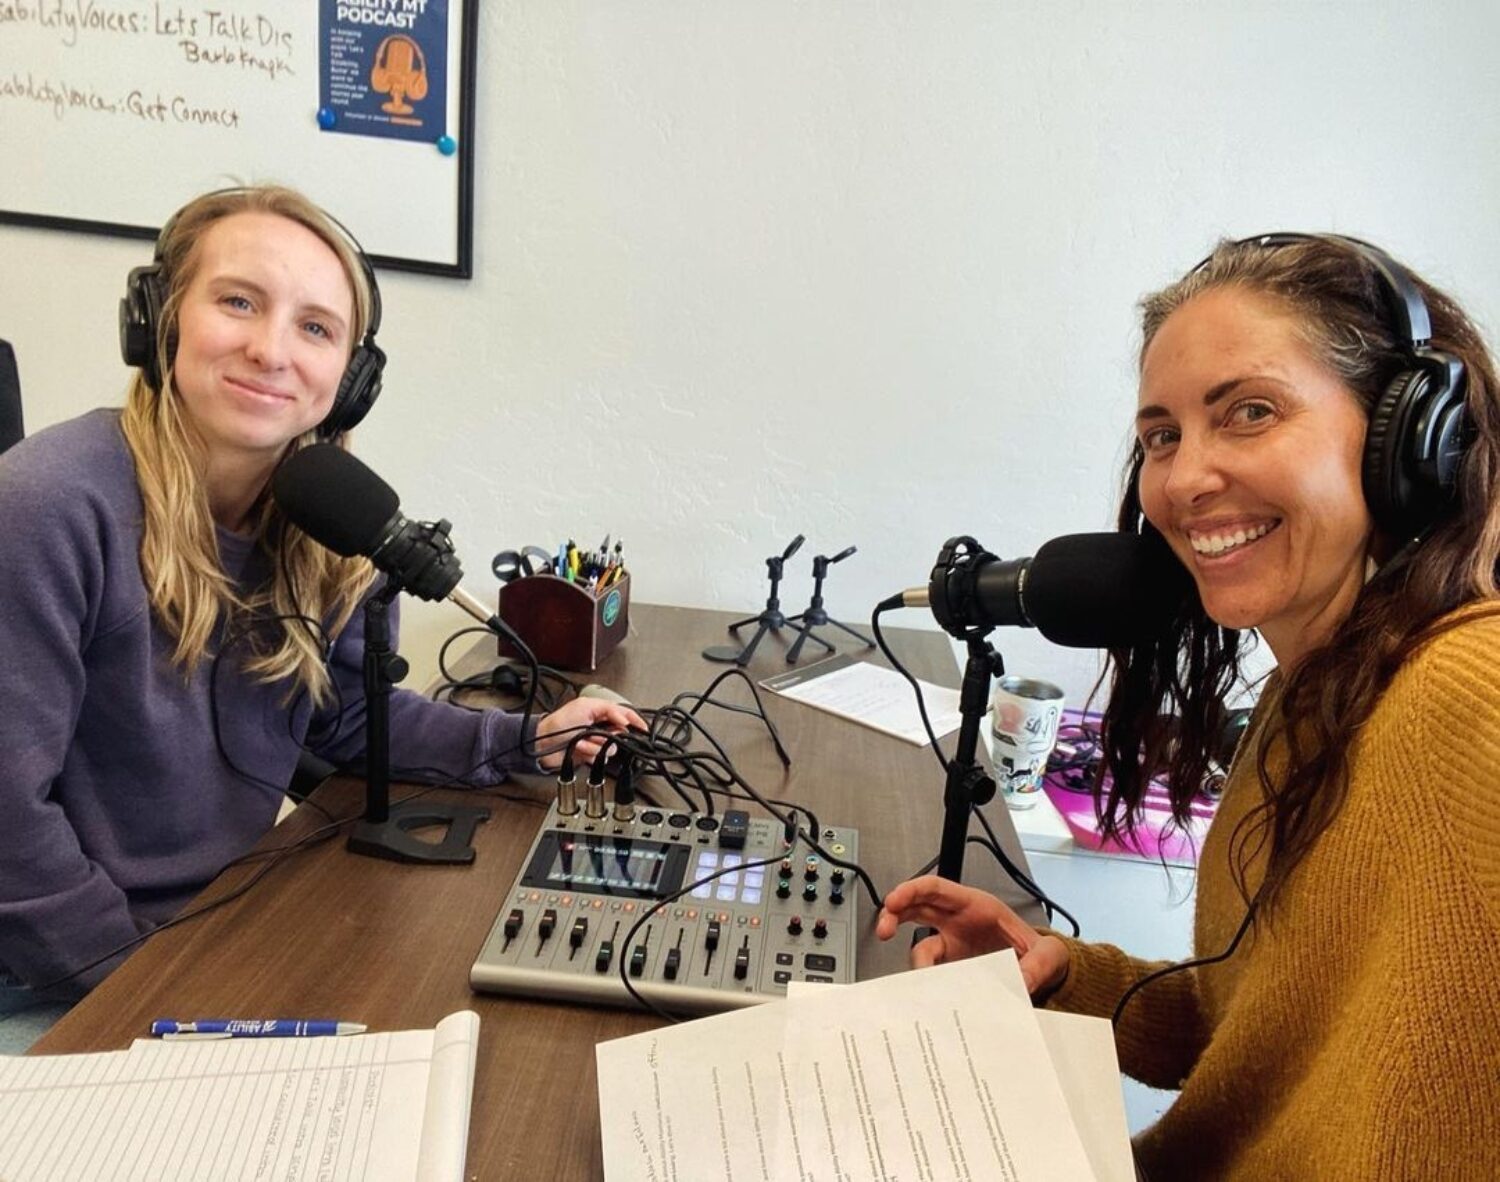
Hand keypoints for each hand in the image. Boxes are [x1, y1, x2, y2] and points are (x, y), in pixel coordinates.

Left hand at [532, 698, 645, 768]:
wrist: (543, 744)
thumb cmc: (559, 723)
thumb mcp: (585, 706)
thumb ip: (609, 709)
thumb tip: (624, 719)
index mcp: (600, 710)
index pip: (624, 714)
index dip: (635, 721)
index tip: (643, 728)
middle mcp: (600, 726)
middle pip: (620, 733)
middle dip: (611, 735)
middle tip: (601, 734)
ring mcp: (595, 741)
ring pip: (611, 747)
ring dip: (596, 744)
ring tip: (583, 741)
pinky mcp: (590, 754)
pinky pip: (601, 757)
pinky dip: (590, 753)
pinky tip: (580, 748)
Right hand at [876, 874, 1069, 996]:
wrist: (1041, 973)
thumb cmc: (1039, 953)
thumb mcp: (1047, 954)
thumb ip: (1037, 963)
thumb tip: (1022, 979)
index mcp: (976, 906)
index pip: (936, 888)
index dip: (911, 891)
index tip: (894, 901)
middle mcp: (957, 922)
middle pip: (916, 908)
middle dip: (893, 914)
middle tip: (883, 930)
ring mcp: (952, 944)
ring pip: (918, 942)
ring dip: (913, 959)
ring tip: (919, 977)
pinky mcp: (951, 966)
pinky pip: (930, 970)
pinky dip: (926, 980)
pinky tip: (928, 991)